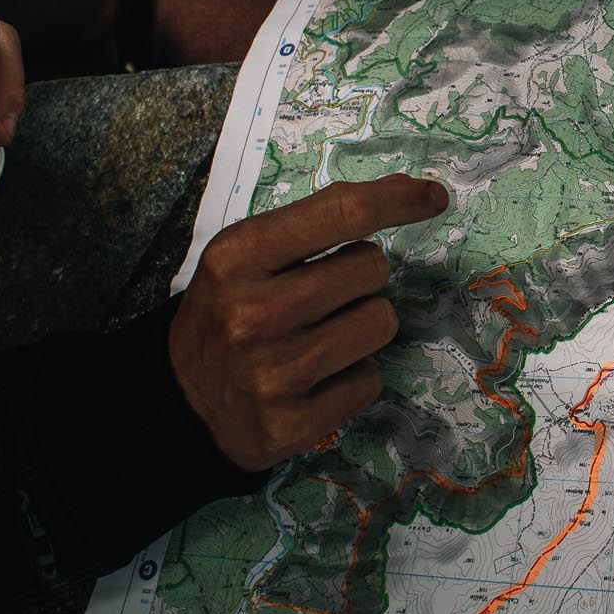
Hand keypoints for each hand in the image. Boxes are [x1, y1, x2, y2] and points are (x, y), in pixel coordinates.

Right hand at [169, 174, 450, 469]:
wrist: (179, 400)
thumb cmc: (226, 312)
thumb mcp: (248, 255)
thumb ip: (319, 221)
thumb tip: (406, 190)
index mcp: (238, 257)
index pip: (341, 212)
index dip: (398, 200)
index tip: (434, 196)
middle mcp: (252, 313)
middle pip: (371, 269)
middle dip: (361, 278)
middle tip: (324, 296)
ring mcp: (272, 374)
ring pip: (380, 323)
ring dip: (364, 325)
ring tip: (322, 336)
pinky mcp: (292, 424)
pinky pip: (370, 380)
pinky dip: (353, 376)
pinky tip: (315, 379)